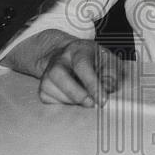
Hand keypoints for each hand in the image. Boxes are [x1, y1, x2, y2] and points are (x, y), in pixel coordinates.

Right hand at [0, 29, 122, 106]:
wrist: (69, 56)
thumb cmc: (92, 60)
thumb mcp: (107, 61)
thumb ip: (111, 73)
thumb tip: (107, 88)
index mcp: (78, 50)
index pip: (82, 65)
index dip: (92, 84)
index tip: (102, 100)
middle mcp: (59, 59)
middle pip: (58, 74)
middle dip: (76, 93)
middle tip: (91, 104)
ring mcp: (47, 72)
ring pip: (50, 88)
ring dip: (70, 101)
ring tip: (84, 101)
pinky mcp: (42, 87)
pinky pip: (47, 98)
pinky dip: (61, 104)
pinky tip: (72, 100)